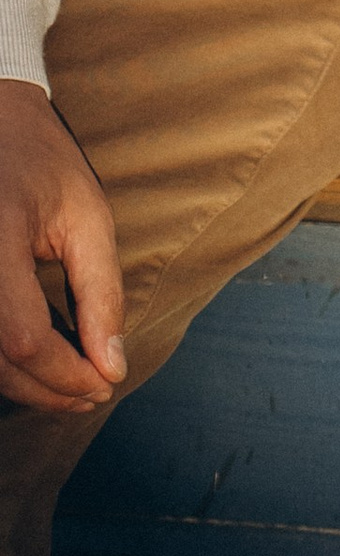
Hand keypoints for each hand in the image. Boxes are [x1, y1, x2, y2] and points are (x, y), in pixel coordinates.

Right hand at [0, 80, 124, 412]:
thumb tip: (112, 366)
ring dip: (25, 384)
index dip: (67, 373)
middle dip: (49, 388)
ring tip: (73, 383)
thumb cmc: (43, 163)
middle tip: (94, 391)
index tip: (106, 382)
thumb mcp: (87, 217)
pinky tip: (39, 361)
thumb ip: (101, 292)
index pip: (25, 338)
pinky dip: (6, 361)